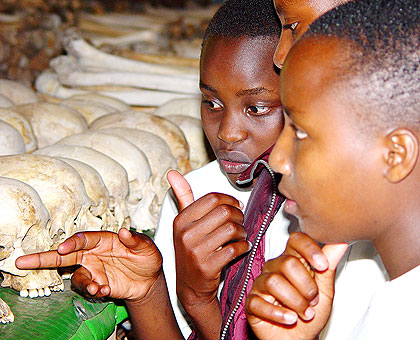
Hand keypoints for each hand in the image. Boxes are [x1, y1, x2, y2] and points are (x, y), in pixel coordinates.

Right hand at [15, 228, 161, 301]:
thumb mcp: (147, 247)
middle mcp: (93, 254)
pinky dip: (94, 291)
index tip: (63, 248)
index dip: (72, 243)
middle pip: (64, 255)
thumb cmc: (147, 257)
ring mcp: (93, 270)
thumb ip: (136, 240)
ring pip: (76, 276)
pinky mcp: (96, 284)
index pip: (83, 239)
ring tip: (98, 288)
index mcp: (103, 240)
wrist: (149, 279)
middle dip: (44, 258)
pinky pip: (87, 288)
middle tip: (23, 261)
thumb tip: (124, 232)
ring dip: (83, 283)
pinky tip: (105, 291)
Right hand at [167, 170, 250, 338]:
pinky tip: (242, 248)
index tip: (235, 206)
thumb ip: (182, 197)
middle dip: (238, 215)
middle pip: (225, 212)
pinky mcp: (208, 266)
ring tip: (241, 235)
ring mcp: (196, 251)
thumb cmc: (190, 250)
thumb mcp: (183, 224)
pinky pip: (236, 248)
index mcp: (181, 220)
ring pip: (232, 229)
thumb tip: (172, 173)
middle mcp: (186, 234)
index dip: (229, 200)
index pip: (212, 198)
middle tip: (240, 222)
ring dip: (243, 232)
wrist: (190, 287)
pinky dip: (244, 246)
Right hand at [245, 232, 347, 339]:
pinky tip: (290, 319)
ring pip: (274, 282)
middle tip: (313, 301)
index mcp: (293, 259)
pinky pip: (259, 302)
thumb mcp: (325, 291)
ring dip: (295, 302)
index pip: (296, 240)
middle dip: (306, 286)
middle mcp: (274, 267)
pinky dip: (278, 314)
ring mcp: (261, 284)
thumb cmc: (311, 313)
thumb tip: (341, 241)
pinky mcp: (251, 302)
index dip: (309, 249)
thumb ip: (329, 266)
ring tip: (304, 314)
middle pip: (287, 262)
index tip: (322, 266)